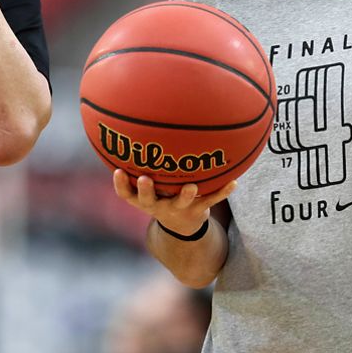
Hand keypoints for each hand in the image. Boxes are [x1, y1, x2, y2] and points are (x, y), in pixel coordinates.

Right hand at [112, 169, 234, 236]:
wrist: (182, 227)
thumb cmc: (161, 195)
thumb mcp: (147, 186)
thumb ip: (140, 164)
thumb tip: (131, 125)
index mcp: (143, 200)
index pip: (126, 194)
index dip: (120, 184)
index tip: (117, 171)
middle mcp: (158, 206)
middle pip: (149, 201)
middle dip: (146, 191)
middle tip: (145, 179)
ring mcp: (178, 209)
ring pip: (181, 203)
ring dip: (185, 194)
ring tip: (191, 186)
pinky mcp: (198, 209)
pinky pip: (211, 199)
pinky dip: (222, 191)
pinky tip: (234, 181)